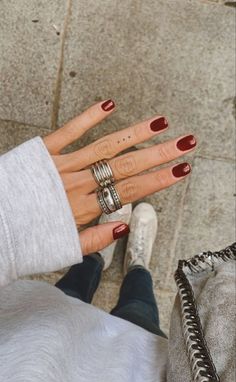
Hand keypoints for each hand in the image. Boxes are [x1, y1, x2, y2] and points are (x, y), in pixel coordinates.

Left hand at [43, 100, 195, 254]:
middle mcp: (76, 185)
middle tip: (185, 142)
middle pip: (126, 167)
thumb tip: (123, 225)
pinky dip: (88, 118)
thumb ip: (95, 240)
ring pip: (104, 148)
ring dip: (134, 134)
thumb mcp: (63, 250)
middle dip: (159, 155)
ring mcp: (60, 167)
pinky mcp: (42, 154)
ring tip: (160, 123)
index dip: (158, 180)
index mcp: (83, 209)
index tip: (181, 169)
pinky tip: (109, 105)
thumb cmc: (26, 240)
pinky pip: (68, 132)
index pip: (129, 191)